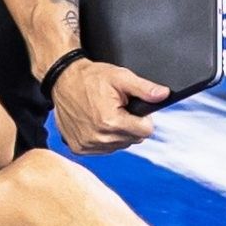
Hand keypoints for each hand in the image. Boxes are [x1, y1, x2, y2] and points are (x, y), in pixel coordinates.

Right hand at [47, 53, 175, 155]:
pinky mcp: (78, 148)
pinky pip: (103, 149)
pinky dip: (103, 138)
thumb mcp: (120, 77)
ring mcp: (87, 144)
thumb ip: (144, 88)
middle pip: (133, 140)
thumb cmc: (90, 77)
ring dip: (117, 133)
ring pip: (119, 145)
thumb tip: (163, 95)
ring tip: (104, 114)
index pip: (146, 131)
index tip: (130, 108)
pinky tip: (94, 123)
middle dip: (130, 125)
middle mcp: (99, 137)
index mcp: (111, 121)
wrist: (62, 80)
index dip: (142, 118)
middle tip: (116, 108)